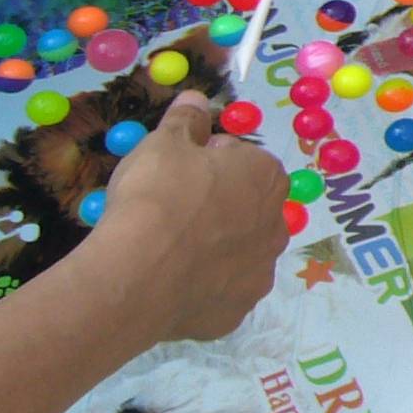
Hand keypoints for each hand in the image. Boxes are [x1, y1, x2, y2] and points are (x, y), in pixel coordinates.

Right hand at [86, 91, 289, 343]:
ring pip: (237, 253)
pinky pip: (218, 293)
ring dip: (212, 248)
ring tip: (166, 250)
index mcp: (266, 178)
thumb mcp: (164, 143)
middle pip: (246, 208)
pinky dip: (198, 287)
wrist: (136, 274)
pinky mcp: (235, 314)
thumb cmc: (156, 196)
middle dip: (216, 206)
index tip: (178, 170)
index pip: (245, 160)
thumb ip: (185, 120)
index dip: (210, 162)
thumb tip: (196, 99)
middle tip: (170, 210)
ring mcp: (258, 274)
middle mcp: (275, 226)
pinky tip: (168, 283)